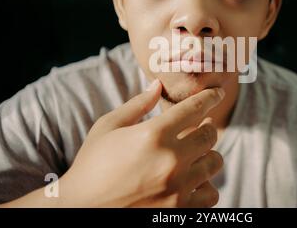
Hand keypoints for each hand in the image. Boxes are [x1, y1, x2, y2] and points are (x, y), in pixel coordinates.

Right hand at [58, 79, 224, 206]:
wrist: (80, 209)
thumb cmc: (91, 164)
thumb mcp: (108, 127)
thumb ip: (137, 104)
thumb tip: (157, 85)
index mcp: (153, 134)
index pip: (195, 108)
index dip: (210, 97)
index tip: (217, 93)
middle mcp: (170, 160)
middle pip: (210, 135)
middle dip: (207, 127)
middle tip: (202, 126)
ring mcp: (177, 188)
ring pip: (214, 163)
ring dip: (208, 155)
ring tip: (196, 154)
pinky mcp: (179, 211)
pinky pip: (211, 194)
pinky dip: (206, 186)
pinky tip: (193, 181)